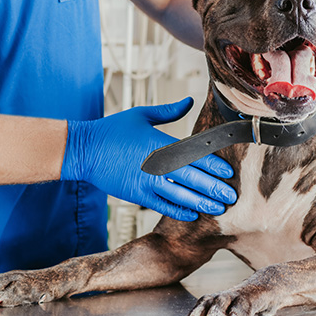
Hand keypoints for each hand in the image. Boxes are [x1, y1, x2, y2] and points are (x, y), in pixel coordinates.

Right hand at [61, 97, 235, 220]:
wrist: (83, 150)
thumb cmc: (112, 130)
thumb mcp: (141, 115)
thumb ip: (168, 111)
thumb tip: (189, 101)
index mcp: (159, 143)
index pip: (193, 155)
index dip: (213, 165)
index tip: (228, 172)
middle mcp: (155, 164)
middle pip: (191, 179)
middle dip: (214, 188)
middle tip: (232, 196)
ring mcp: (146, 182)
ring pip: (180, 196)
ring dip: (201, 203)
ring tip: (218, 209)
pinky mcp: (136, 194)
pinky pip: (162, 206)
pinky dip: (178, 211)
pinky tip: (192, 214)